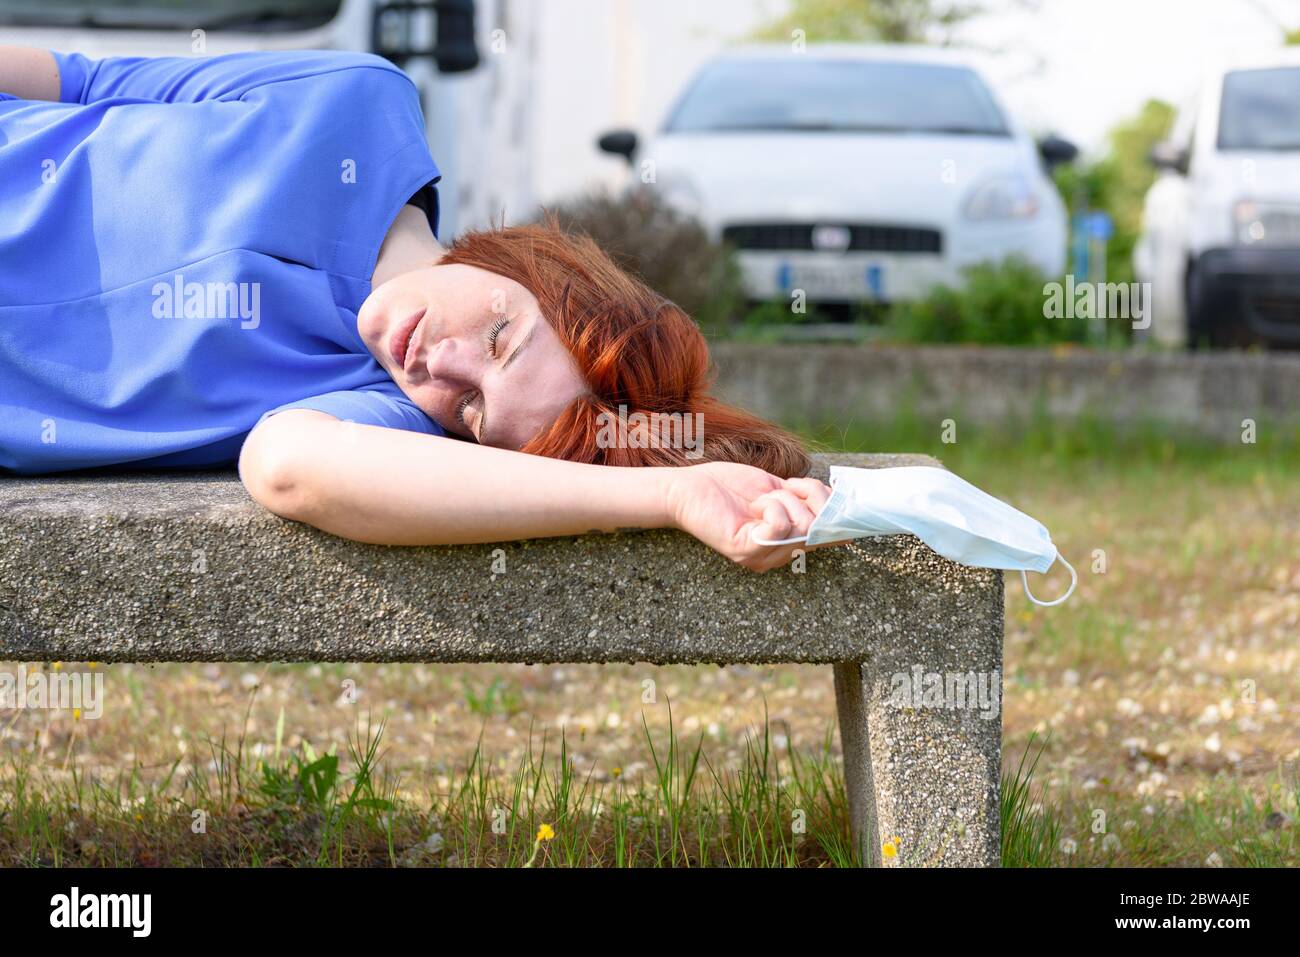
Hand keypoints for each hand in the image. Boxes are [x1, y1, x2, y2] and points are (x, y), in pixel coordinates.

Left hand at [663, 461, 831, 571]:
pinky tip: (755, 504)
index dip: (837, 513)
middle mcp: (776, 556)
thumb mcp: (777, 491)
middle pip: (820, 528)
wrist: (687, 488)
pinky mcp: (746, 550)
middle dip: (810, 497)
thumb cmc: (729, 487)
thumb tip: (841, 507)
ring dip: (786, 498)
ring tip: (762, 497)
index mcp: (786, 544)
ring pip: (802, 526)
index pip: (829, 537)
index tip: (830, 492)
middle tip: (785, 487)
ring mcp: (761, 557)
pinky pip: (780, 525)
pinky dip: (773, 505)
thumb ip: (805, 502)